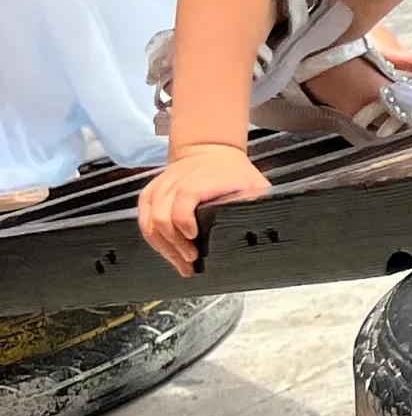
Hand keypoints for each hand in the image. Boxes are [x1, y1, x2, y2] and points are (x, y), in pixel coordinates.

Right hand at [139, 145, 268, 277]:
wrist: (210, 150)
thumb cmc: (234, 172)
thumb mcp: (254, 184)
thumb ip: (257, 202)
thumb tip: (264, 226)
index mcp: (204, 178)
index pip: (185, 196)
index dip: (184, 218)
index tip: (193, 237)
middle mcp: (177, 181)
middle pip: (162, 214)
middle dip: (174, 243)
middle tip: (190, 262)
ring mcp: (161, 187)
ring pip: (149, 221)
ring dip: (163, 246)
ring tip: (181, 264)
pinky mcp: (151, 193)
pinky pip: (143, 218)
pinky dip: (153, 238)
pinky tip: (167, 252)